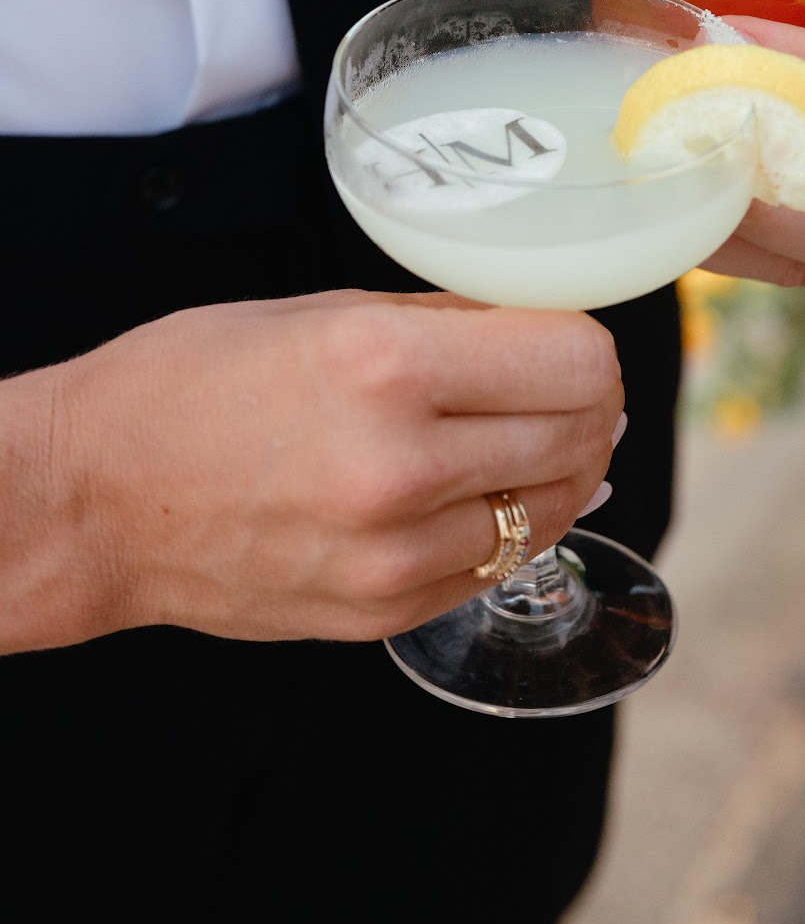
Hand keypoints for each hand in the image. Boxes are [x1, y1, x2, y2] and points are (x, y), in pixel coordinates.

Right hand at [0, 292, 621, 652]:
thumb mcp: (324, 311)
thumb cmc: (194, 384)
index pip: (574, 358)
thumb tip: (552, 326)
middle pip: (581, 432)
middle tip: (569, 387)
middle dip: (590, 403)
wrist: (94, 500)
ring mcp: (392, 553)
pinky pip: (500, 565)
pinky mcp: (385, 612)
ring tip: (529, 438)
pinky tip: (484, 495)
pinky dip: (511, 527)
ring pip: (555, 508)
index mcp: (382, 364)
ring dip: (562, 470)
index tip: (572, 336)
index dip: (588, 342)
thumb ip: (449, 321)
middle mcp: (398, 465)